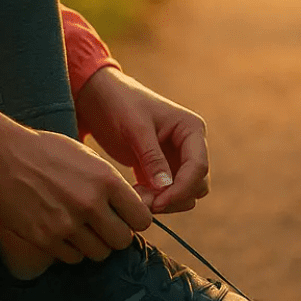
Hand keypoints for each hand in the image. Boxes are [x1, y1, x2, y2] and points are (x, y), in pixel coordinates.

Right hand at [0, 113, 152, 262]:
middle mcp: (90, 204)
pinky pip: (72, 258)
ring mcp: (67, 224)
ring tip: (79, 229)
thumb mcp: (85, 157)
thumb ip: (109, 184)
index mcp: (106, 179)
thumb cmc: (44, 151)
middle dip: (114, 236)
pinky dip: (70, 250)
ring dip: (92, 245)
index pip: (142, 218)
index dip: (134, 220)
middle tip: (102, 228)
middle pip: (122, 241)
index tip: (124, 218)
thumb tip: (131, 208)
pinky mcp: (45, 239)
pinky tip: (60, 233)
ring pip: (98, 253)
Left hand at [75, 67, 209, 214]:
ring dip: (164, 201)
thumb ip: (152, 157)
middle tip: (143, 202)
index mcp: (191, 129)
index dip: (182, 189)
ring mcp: (177, 159)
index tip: (158, 203)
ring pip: (184, 193)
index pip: (198, 166)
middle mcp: (190, 146)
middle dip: (173, 197)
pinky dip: (154, 199)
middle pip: (197, 185)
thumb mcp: (135, 128)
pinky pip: (167, 193)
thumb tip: (165, 187)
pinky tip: (134, 195)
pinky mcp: (161, 169)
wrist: (101, 98)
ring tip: (136, 197)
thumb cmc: (120, 103)